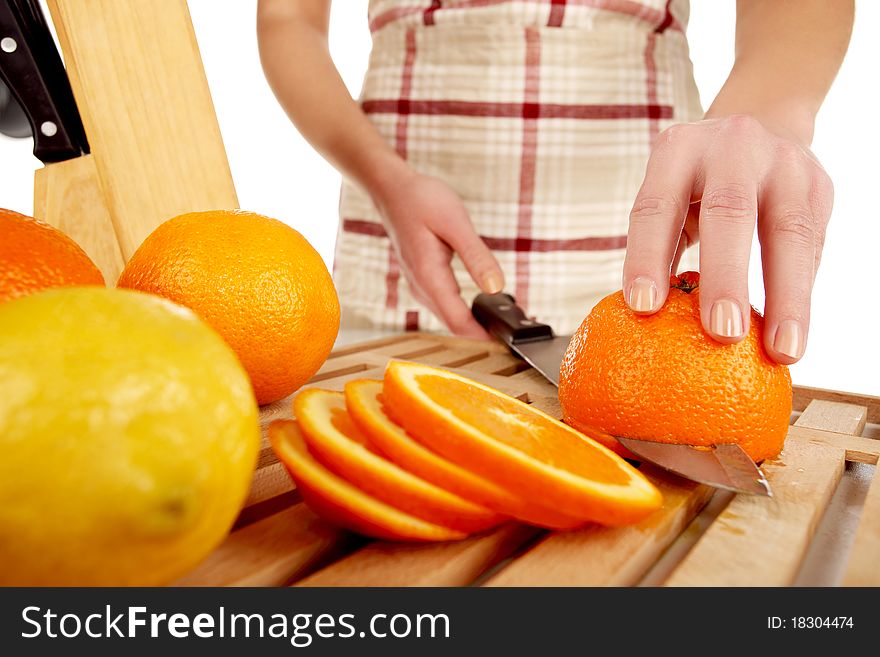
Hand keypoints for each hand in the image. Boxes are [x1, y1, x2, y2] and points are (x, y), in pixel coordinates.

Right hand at [372, 169, 504, 337]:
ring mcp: (420, 285)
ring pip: (448, 317)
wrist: (392, 189)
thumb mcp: (456, 223)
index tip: (507, 342)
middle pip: (453, 325)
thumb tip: (496, 287)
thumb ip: (477, 257)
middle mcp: (421, 287)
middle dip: (483, 334)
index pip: (458, 321)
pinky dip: (464, 311)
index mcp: (429, 276)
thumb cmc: (421, 200)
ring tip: (503, 324)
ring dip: (474, 324)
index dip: (483, 337)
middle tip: (514, 334)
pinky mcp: (423, 280)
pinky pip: (444, 305)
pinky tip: (482, 308)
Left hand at [623, 114, 832, 363]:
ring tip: (781, 351)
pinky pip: (812, 245)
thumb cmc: (697, 184)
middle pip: (728, 212)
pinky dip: (803, 292)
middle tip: (720, 333)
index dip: (647, 258)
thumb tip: (647, 324)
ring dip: (786, 297)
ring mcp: (782, 161)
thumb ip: (662, 247)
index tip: (643, 309)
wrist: (762, 124)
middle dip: (725, 276)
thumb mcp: (670, 195)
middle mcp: (731, 147)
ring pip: (789, 232)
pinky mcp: (818, 185)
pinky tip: (794, 333)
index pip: (656, 207)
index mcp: (677, 151)